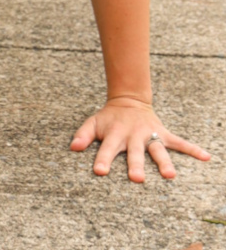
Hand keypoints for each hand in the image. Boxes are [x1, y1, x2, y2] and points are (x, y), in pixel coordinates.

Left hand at [71, 97, 210, 182]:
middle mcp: (133, 136)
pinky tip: (206, 157)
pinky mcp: (163, 133)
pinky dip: (193, 149)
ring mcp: (150, 135)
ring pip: (158, 149)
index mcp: (115, 134)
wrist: (129, 100)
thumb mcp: (94, 122)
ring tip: (170, 176)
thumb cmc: (109, 118)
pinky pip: (180, 142)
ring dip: (164, 162)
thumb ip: (83, 134)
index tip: (100, 172)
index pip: (107, 148)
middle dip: (135, 164)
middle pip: (134, 152)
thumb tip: (73, 147)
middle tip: (137, 178)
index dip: (103, 159)